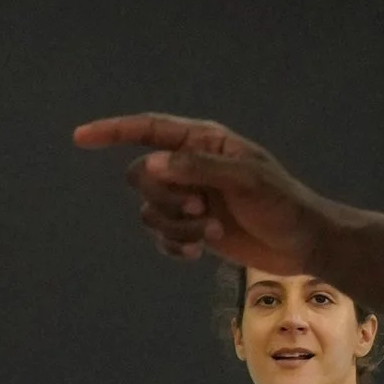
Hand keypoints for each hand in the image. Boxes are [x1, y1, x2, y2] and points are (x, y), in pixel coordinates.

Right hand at [73, 112, 333, 272]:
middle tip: (201, 209)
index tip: (80, 139)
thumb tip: (151, 163)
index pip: (149, 129)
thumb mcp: (246, 180)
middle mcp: (191, 166)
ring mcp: (190, 198)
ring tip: (210, 232)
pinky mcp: (193, 229)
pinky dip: (173, 246)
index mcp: (204, 142)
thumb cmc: (282, 204)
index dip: (113, 131)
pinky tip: (197, 254)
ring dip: (174, 227)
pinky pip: (161, 236)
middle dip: (164, 198)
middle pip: (142, 175)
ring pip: (149, 210)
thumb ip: (197, 168)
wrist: (303, 244)